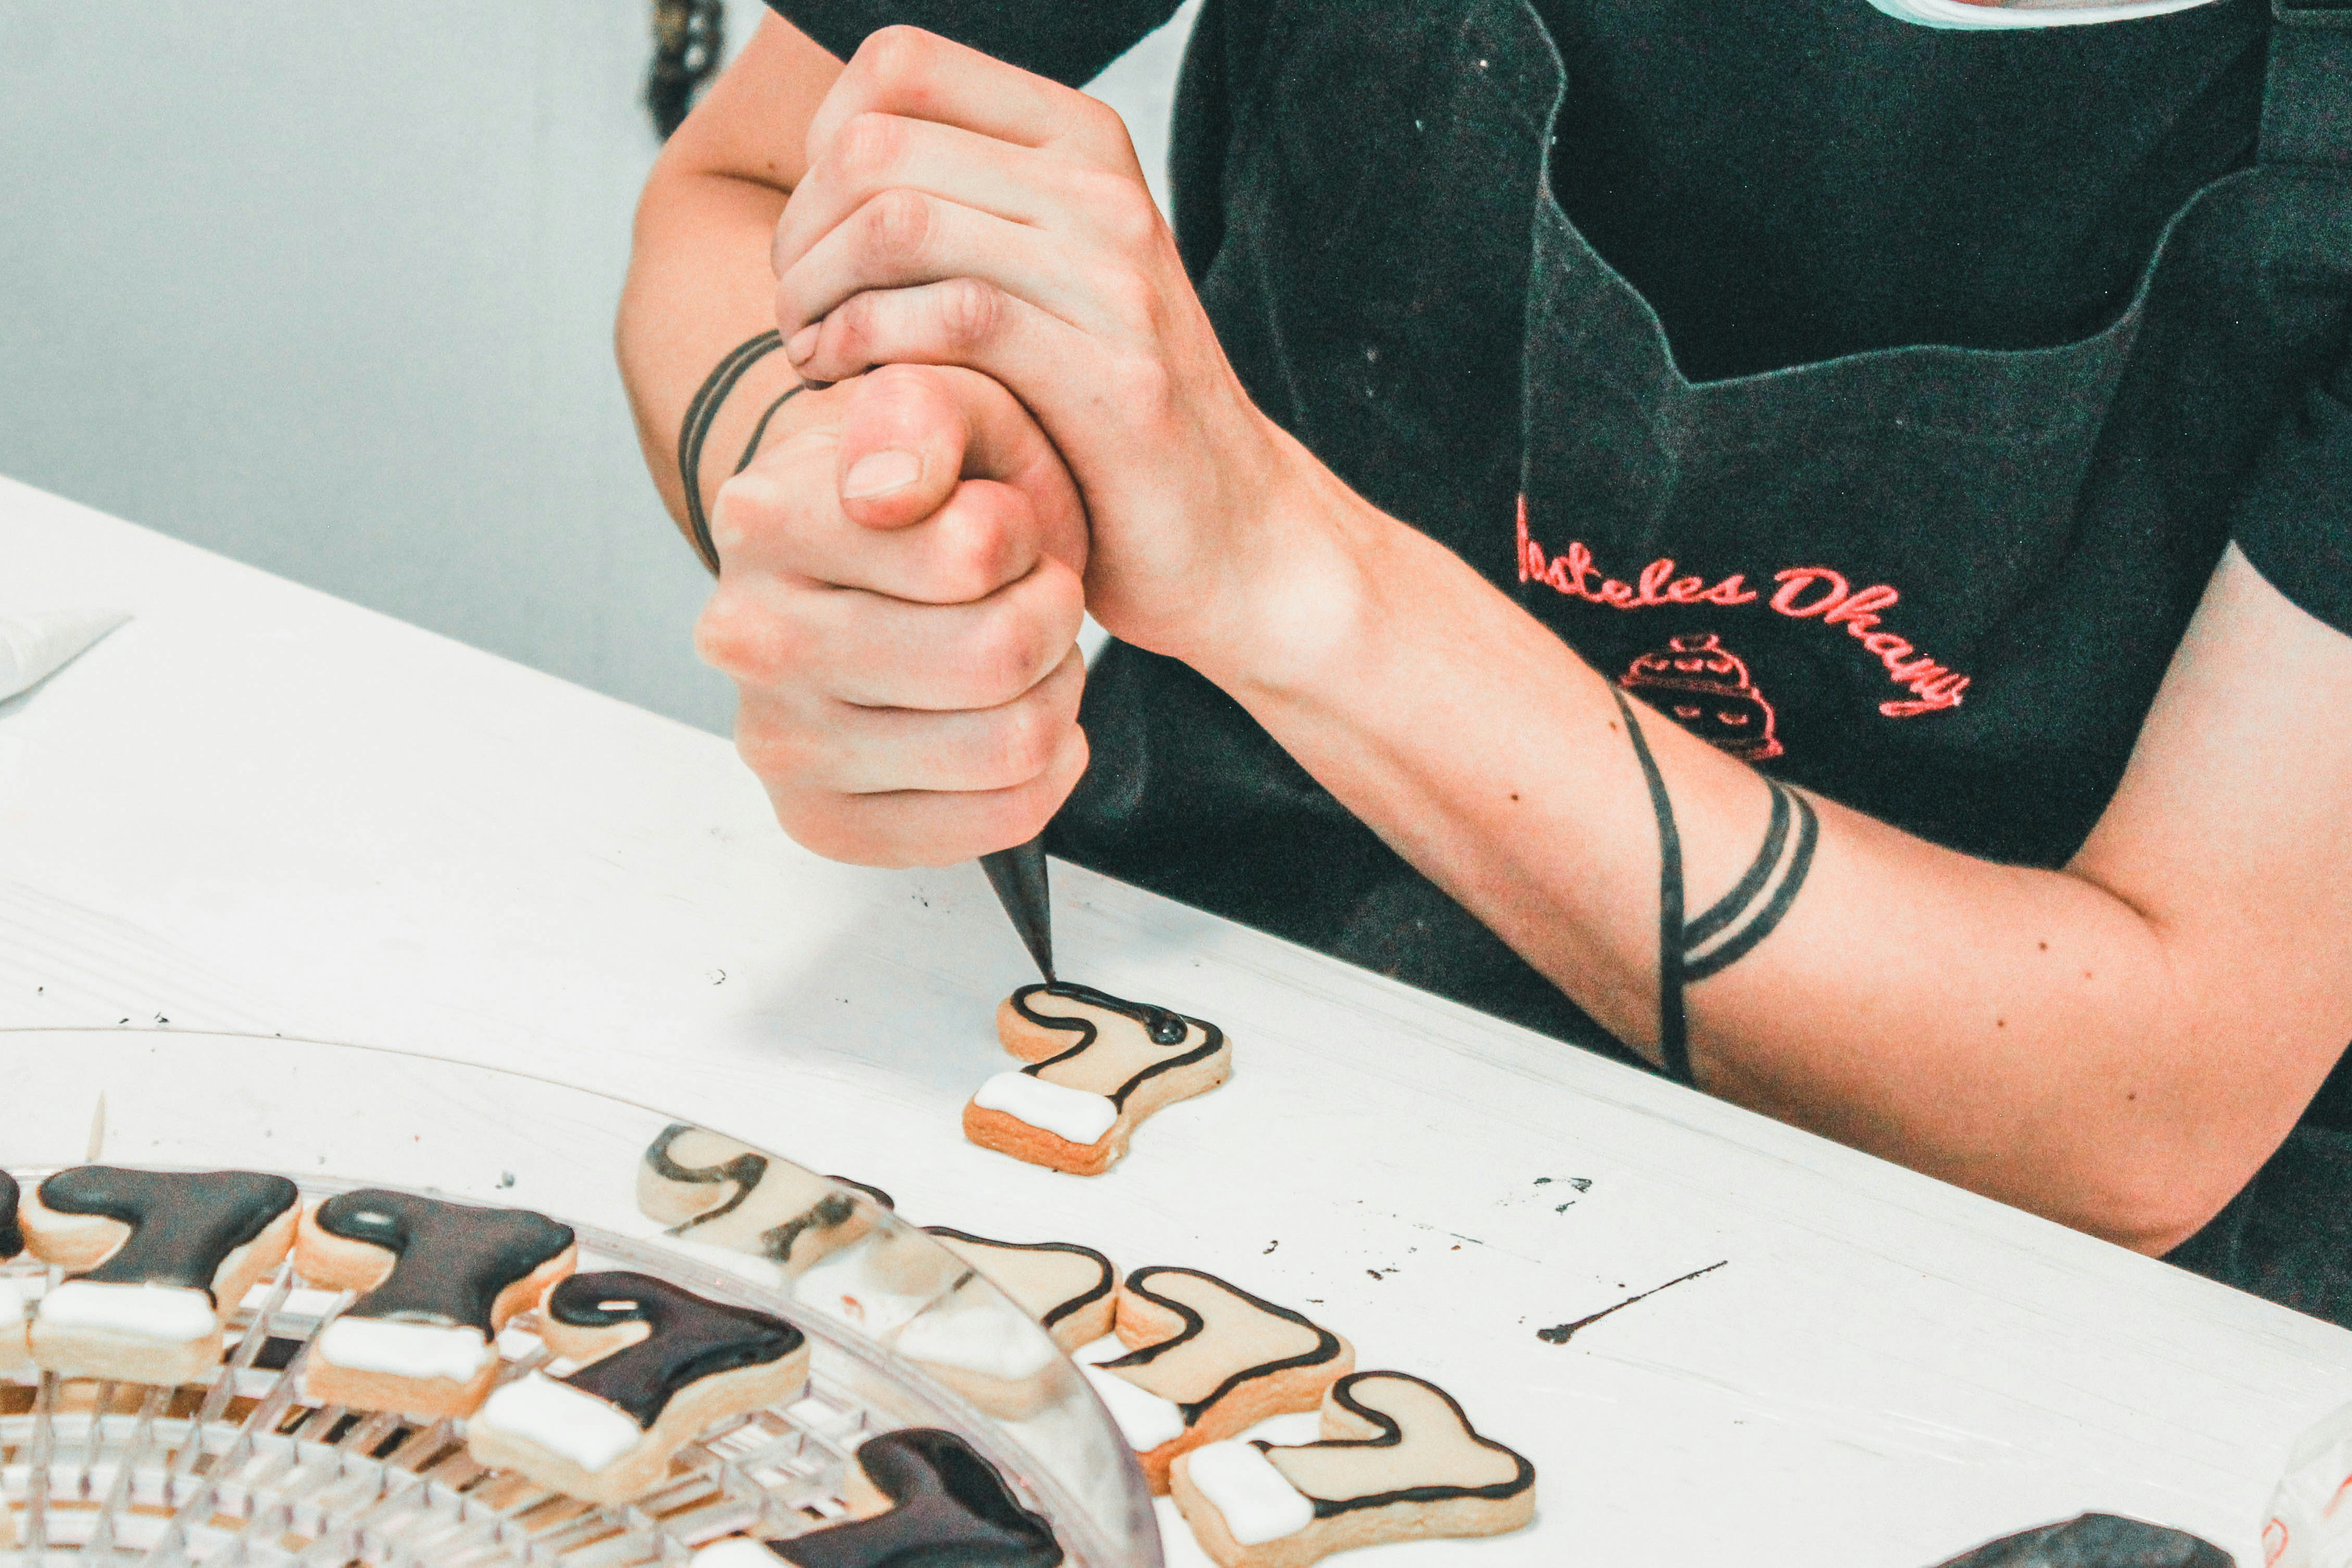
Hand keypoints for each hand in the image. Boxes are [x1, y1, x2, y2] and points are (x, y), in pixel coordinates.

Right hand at [695, 362, 1089, 865]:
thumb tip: (884, 490)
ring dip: (1053, 691)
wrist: (864, 569)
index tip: (995, 523)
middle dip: (1049, 616)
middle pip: (998, 657)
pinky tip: (1009, 716)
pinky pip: (1001, 820)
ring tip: (1020, 652)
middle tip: (1027, 593)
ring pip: (1011, 744)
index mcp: (766, 519)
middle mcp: (749, 639)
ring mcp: (780, 744)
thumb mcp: (941, 405)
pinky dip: (1043, 767)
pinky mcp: (823, 824)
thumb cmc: (924, 488)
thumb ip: (925, 413)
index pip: (975, 551)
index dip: (1021, 534)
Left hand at [769, 27, 1332, 673]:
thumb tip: (832, 168)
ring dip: (817, 295)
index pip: (899, 67)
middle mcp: (1102, 192)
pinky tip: (849, 387)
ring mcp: (1115, 281)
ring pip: (900, 224)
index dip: (820, 145)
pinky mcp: (1111, 379)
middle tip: (797, 313)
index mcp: (1081, 144)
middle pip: (876, 148)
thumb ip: (966, 209)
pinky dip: (866, 350)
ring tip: (813, 354)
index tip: (817, 237)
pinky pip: (950, 319)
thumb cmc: (1109, 419)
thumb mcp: (1049, 277)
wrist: (1234, 536)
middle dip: (800, 236)